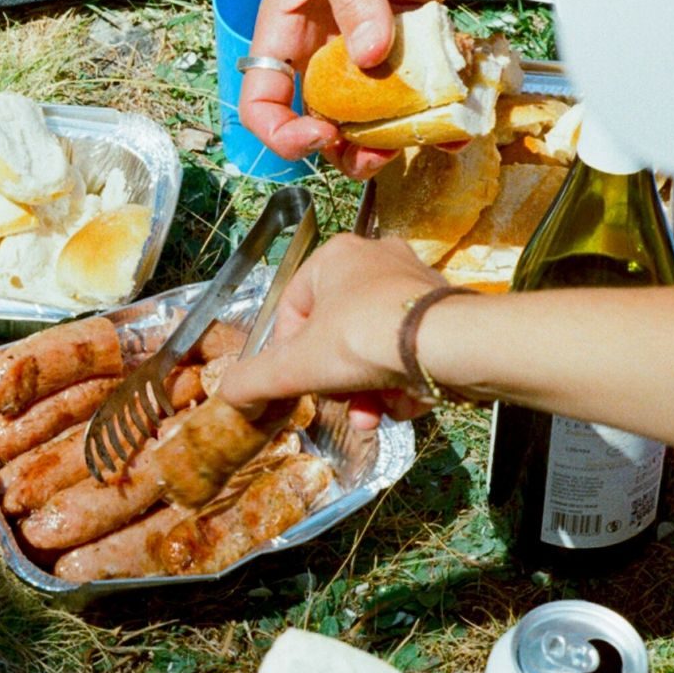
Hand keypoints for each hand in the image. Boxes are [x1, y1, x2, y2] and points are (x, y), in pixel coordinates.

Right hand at [215, 233, 460, 422]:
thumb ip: (254, 380)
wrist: (448, 344)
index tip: (296, 381)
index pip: (293, 308)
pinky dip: (402, 383)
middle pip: (337, 334)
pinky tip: (403, 404)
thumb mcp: (294, 366)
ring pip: (374, 348)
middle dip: (336, 380)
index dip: (288, 353)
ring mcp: (415, 285)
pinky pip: (410, 353)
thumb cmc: (363, 338)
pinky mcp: (446, 313)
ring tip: (371, 416)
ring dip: (367, 390)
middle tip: (339, 405)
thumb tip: (226, 395)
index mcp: (335, 256)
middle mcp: (377, 260)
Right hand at [239, 0, 468, 179]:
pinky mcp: (419, 32)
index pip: (265, 99)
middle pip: (323, 119)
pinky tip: (457, 106)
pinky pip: (425, 78)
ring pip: (376, 111)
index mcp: (287, 30)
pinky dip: (441, 98)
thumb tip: (372, 58)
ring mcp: (374, 43)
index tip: (318, 134)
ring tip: (422, 138)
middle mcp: (327, 46)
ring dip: (396, 134)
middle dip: (346, 148)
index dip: (282, 130)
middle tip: (377, 151)